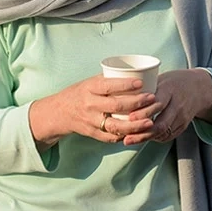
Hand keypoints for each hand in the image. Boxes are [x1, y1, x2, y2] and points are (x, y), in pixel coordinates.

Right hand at [28, 75, 156, 147]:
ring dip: (134, 125)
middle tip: (152, 99)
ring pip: (115, 126)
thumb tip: (134, 73)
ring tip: (150, 121)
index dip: (125, 85)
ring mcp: (91, 121)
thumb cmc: (80, 93)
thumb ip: (109, 80)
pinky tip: (138, 132)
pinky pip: (111, 137)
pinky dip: (125, 136)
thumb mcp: (90, 82)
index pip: (109, 86)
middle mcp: (89, 105)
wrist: (59, 112)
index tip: (141, 82)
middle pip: (116, 106)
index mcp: (89, 88)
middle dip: (136, 103)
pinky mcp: (92, 133)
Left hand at [121, 68, 211, 145]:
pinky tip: (142, 138)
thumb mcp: (160, 79)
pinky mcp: (184, 126)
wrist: (199, 88)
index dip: (143, 112)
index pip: (157, 103)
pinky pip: (168, 136)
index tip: (128, 118)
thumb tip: (119, 95)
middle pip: (161, 123)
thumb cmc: (173, 81)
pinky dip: (154, 138)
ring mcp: (182, 117)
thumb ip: (144, 89)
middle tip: (126, 137)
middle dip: (142, 132)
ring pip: (163, 133)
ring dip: (146, 138)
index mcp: (170, 89)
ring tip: (129, 140)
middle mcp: (178, 105)